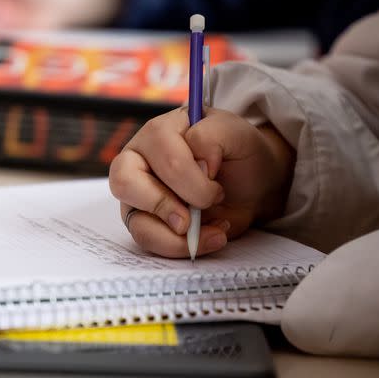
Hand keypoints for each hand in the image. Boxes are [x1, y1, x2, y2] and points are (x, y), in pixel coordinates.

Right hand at [109, 107, 294, 257]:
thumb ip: (213, 136)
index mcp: (160, 131)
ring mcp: (137, 191)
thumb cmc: (238, 155)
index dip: (193, 179)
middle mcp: (139, 157)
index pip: (161, 156)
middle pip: (126, 182)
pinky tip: (206, 238)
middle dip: (166, 205)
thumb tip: (199, 164)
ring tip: (209, 233)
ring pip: (133, 218)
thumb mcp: (237, 133)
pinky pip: (145, 239)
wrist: (252, 185)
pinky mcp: (142, 218)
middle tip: (194, 217)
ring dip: (173, 236)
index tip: (218, 188)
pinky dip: (177, 246)